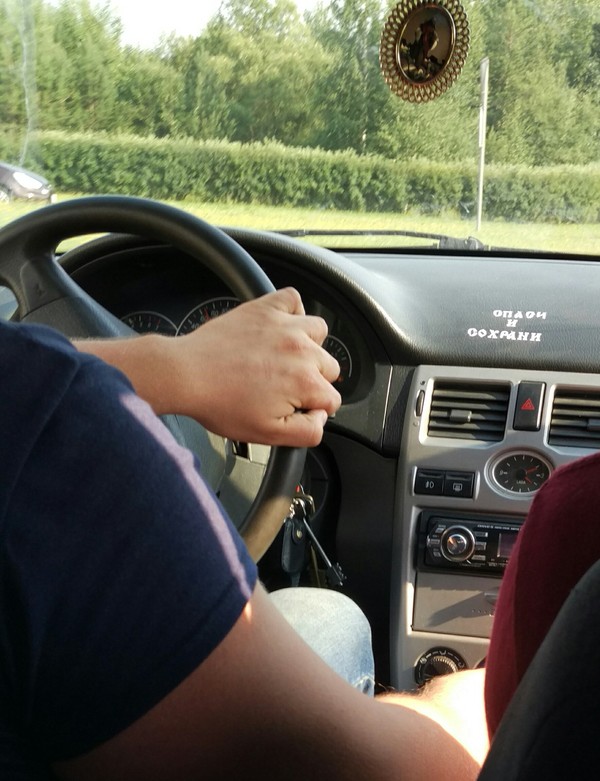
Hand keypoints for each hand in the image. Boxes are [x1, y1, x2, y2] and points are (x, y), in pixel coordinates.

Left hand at [166, 287, 340, 445]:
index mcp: (305, 382)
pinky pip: (293, 299)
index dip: (316, 409)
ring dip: (310, 345)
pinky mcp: (266, 309)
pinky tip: (281, 327)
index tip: (298, 408)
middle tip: (286, 387)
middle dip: (314, 379)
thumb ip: (307, 431)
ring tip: (287, 357)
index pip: (332, 399)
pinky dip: (292, 311)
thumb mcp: (268, 434)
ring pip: (319, 332)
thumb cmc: (221, 403)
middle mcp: (301, 350)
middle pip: (330, 367)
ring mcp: (285, 325)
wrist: (187, 374)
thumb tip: (321, 419)